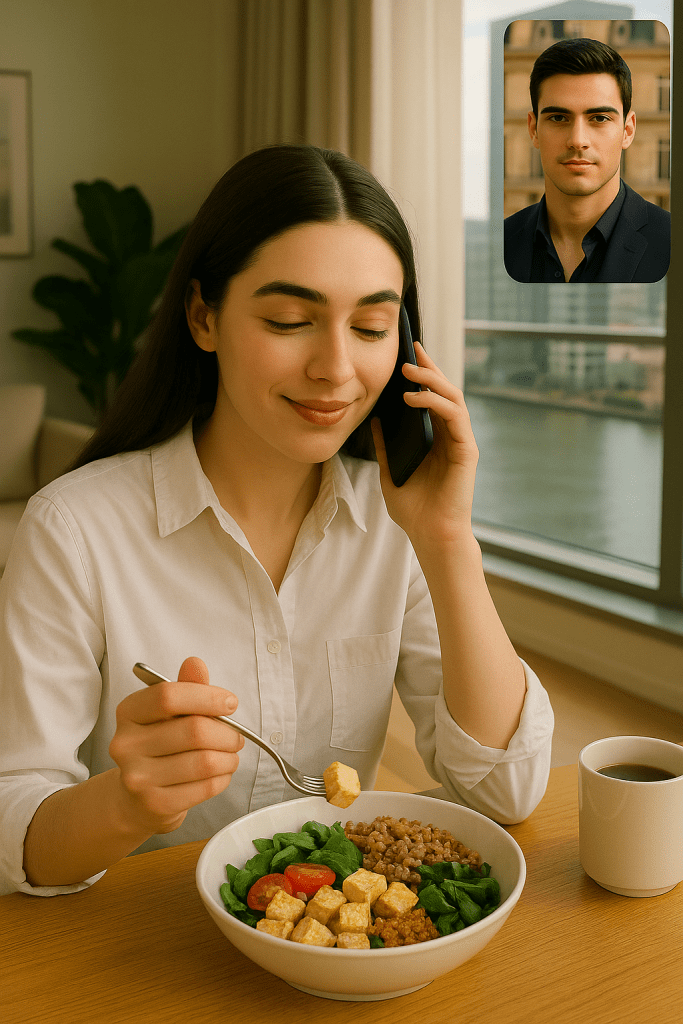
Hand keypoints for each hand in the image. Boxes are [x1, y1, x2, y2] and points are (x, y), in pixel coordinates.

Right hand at [109, 657, 243, 834]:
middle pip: (194, 730)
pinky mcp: (154, 804)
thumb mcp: (169, 713)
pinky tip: (220, 773)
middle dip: (228, 733)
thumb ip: (186, 688)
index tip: (230, 703)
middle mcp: (126, 744)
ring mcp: (138, 777)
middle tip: (237, 736)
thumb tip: (195, 663)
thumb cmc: (160, 746)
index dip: (207, 697)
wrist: (136, 799)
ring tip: (231, 755)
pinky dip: (223, 778)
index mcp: (128, 712)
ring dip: (229, 758)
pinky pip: (205, 787)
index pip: (168, 696)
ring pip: (204, 761)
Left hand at [371, 342, 478, 549]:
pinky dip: (436, 403)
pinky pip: (455, 417)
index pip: (432, 399)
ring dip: (432, 381)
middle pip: (445, 391)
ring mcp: (461, 442)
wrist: (430, 535)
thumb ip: (384, 447)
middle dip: (429, 368)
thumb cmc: (413, 510)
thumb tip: (374, 421)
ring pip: (453, 398)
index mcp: (436, 439)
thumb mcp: (389, 471)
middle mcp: (452, 436)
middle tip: (411, 350)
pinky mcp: (467, 450)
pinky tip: (414, 399)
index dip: (423, 375)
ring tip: (409, 371)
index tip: (408, 354)